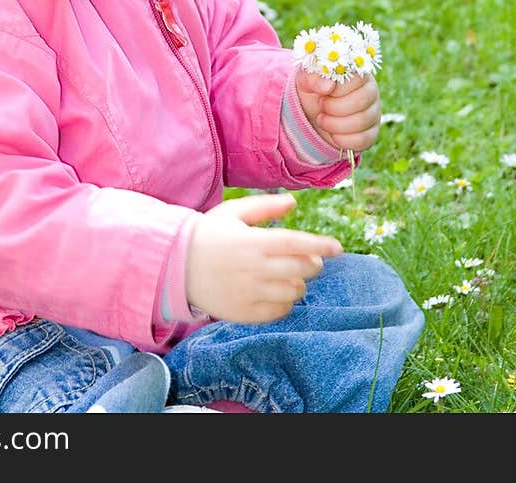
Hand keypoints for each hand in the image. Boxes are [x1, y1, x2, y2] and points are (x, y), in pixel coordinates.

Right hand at [185, 191, 341, 323]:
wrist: (177, 266)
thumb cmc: (209, 234)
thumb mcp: (234, 212)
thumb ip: (265, 206)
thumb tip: (293, 203)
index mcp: (253, 242)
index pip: (296, 244)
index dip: (320, 245)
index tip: (337, 247)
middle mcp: (254, 269)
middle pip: (300, 270)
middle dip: (313, 264)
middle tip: (311, 260)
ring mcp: (250, 294)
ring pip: (293, 293)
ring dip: (299, 283)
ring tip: (290, 275)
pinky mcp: (244, 313)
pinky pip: (278, 312)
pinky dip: (285, 303)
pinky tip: (277, 292)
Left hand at [294, 70, 380, 153]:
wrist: (314, 115)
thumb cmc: (313, 91)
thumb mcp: (306, 81)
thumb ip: (313, 79)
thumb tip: (327, 86)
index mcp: (357, 73)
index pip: (356, 78)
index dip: (337, 89)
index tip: (322, 93)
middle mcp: (371, 91)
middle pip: (362, 100)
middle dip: (334, 107)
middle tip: (321, 106)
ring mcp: (374, 113)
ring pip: (362, 121)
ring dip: (335, 124)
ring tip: (322, 119)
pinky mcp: (372, 133)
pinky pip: (363, 139)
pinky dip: (343, 140)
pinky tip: (333, 134)